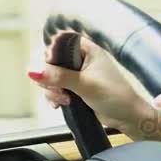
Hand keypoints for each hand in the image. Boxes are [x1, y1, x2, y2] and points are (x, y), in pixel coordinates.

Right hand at [28, 32, 160, 141]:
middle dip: (49, 79)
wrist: (127, 116)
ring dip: (52, 91)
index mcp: (87, 49)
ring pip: (51, 77)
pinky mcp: (76, 88)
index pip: (58, 44)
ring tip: (64, 100)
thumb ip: (59, 76)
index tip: (49, 72)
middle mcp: (81, 58)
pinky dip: (55, 97)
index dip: (49, 58)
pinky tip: (61, 105)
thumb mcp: (85, 85)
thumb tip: (33, 71)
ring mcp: (78, 74)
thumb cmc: (115, 96)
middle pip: (50, 62)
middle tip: (58, 91)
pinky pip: (56, 89)